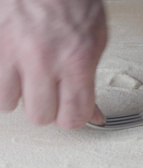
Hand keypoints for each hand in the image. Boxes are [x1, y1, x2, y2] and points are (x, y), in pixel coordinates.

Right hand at [0, 0, 106, 128]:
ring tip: (28, 78)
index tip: (74, 113)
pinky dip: (2, 80)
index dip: (75, 118)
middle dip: (48, 109)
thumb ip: (90, 79)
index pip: (74, 115)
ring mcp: (11, 51)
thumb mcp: (96, 38)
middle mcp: (43, 59)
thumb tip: (92, 114)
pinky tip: (12, 69)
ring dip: (19, 95)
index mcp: (76, 59)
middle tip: (52, 94)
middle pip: (40, 116)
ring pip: (8, 103)